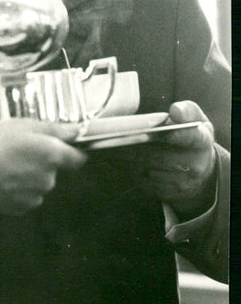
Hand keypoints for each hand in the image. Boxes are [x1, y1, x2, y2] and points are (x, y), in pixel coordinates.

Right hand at [0, 118, 86, 214]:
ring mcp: (35, 196)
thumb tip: (75, 131)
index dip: (68, 149)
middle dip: (38, 160)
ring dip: (25, 173)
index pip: (78, 157)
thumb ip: (52, 129)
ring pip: (36, 182)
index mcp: (53, 155)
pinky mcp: (19, 208)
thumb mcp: (19, 125)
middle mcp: (49, 179)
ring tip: (2, 162)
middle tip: (15, 148)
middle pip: (52, 168)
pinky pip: (23, 195)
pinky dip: (14, 187)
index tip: (56, 144)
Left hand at [103, 101, 216, 218]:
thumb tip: (175, 110)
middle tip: (106, 138)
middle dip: (129, 147)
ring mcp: (180, 182)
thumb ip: (186, 111)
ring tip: (102, 147)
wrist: (201, 170)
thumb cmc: (190, 137)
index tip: (165, 132)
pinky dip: (124, 169)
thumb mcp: (196, 121)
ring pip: (143, 169)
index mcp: (201, 141)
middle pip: (155, 156)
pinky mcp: (166, 193)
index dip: (178, 136)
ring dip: (121, 158)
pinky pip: (140, 180)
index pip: (191, 138)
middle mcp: (194, 165)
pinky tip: (112, 159)